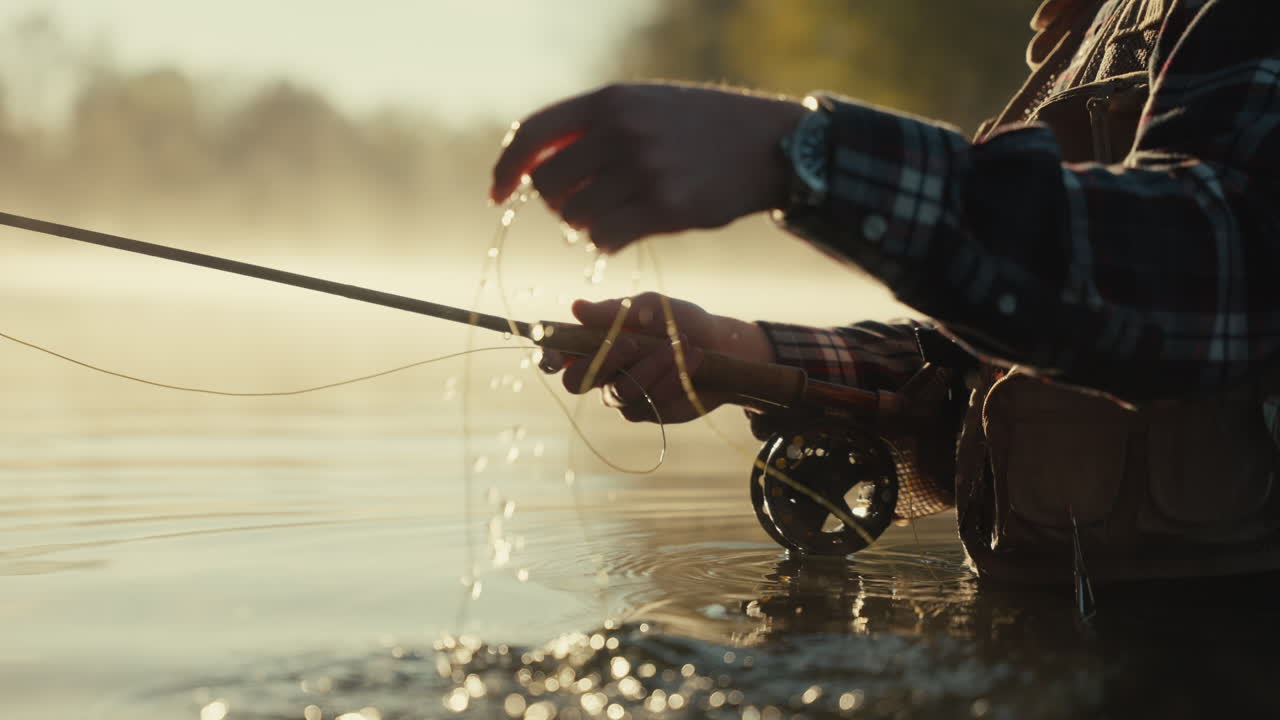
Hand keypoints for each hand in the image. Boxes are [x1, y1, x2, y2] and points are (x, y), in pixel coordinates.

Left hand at [491, 82, 807, 252]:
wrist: (767, 144)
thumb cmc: (701, 127)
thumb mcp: (645, 104)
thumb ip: (595, 126)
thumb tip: (535, 161)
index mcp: (611, 101)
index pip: (533, 134)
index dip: (507, 167)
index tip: (498, 192)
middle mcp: (622, 132)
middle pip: (549, 184)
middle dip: (555, 202)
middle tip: (578, 205)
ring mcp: (644, 171)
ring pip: (575, 216)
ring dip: (584, 224)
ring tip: (611, 215)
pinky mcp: (665, 209)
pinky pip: (605, 238)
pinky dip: (606, 242)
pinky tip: (625, 232)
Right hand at [541, 292, 773, 422]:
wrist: (719, 345)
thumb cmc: (678, 321)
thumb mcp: (650, 307)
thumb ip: (614, 311)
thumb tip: (577, 308)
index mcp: (593, 343)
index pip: (556, 355)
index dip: (548, 356)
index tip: (555, 353)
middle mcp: (601, 372)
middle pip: (575, 380)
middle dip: (603, 361)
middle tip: (632, 343)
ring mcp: (621, 394)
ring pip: (618, 390)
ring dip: (649, 366)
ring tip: (678, 345)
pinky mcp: (646, 411)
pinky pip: (647, 401)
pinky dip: (670, 379)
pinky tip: (692, 359)